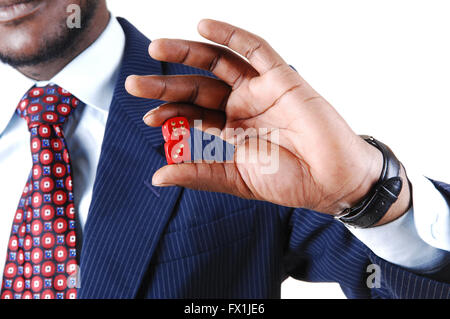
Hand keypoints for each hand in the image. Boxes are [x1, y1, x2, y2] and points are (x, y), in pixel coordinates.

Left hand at [125, 19, 406, 217]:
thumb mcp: (236, 179)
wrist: (332, 180)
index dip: (170, 112)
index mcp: (232, 129)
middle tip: (134, 84)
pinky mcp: (282, 77)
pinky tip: (203, 25)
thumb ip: (199, 174)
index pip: (194, 113)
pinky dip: (231, 35)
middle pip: (199, 87)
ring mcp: (261, 90)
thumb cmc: (289, 181)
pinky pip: (255, 49)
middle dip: (166, 84)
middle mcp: (243, 106)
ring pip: (219, 63)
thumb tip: (157, 177)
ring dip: (188, 53)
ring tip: (157, 49)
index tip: (149, 118)